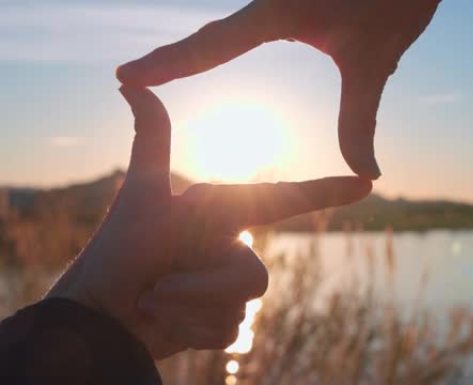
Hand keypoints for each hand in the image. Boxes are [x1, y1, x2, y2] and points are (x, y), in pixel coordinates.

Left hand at [47, 86, 371, 358]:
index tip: (366, 183)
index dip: (325, 190)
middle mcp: (230, 246)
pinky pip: (228, 332)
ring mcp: (225, 286)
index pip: (284, 199)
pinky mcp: (220, 320)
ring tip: (153, 300)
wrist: (97, 315)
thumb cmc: (117, 252)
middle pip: (253, 277)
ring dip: (188, 309)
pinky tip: (163, 322)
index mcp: (222, 212)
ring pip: (239, 309)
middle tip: (155, 287)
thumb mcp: (140, 197)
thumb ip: (151, 141)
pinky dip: (189, 331)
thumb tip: (130, 82)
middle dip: (200, 287)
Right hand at [116, 0, 442, 179]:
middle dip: (171, 57)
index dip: (169, 64)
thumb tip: (366, 174)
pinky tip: (218, 51)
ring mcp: (284, 0)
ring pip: (230, 28)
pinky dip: (228, 42)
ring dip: (196, 49)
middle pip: (210, 35)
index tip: (126, 76)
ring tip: (164, 68)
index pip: (212, 44)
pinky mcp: (301, 3)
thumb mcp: (375, 59)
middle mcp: (273, 3)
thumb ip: (361, 119)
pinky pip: (253, 25)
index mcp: (278, 10)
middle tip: (128, 75)